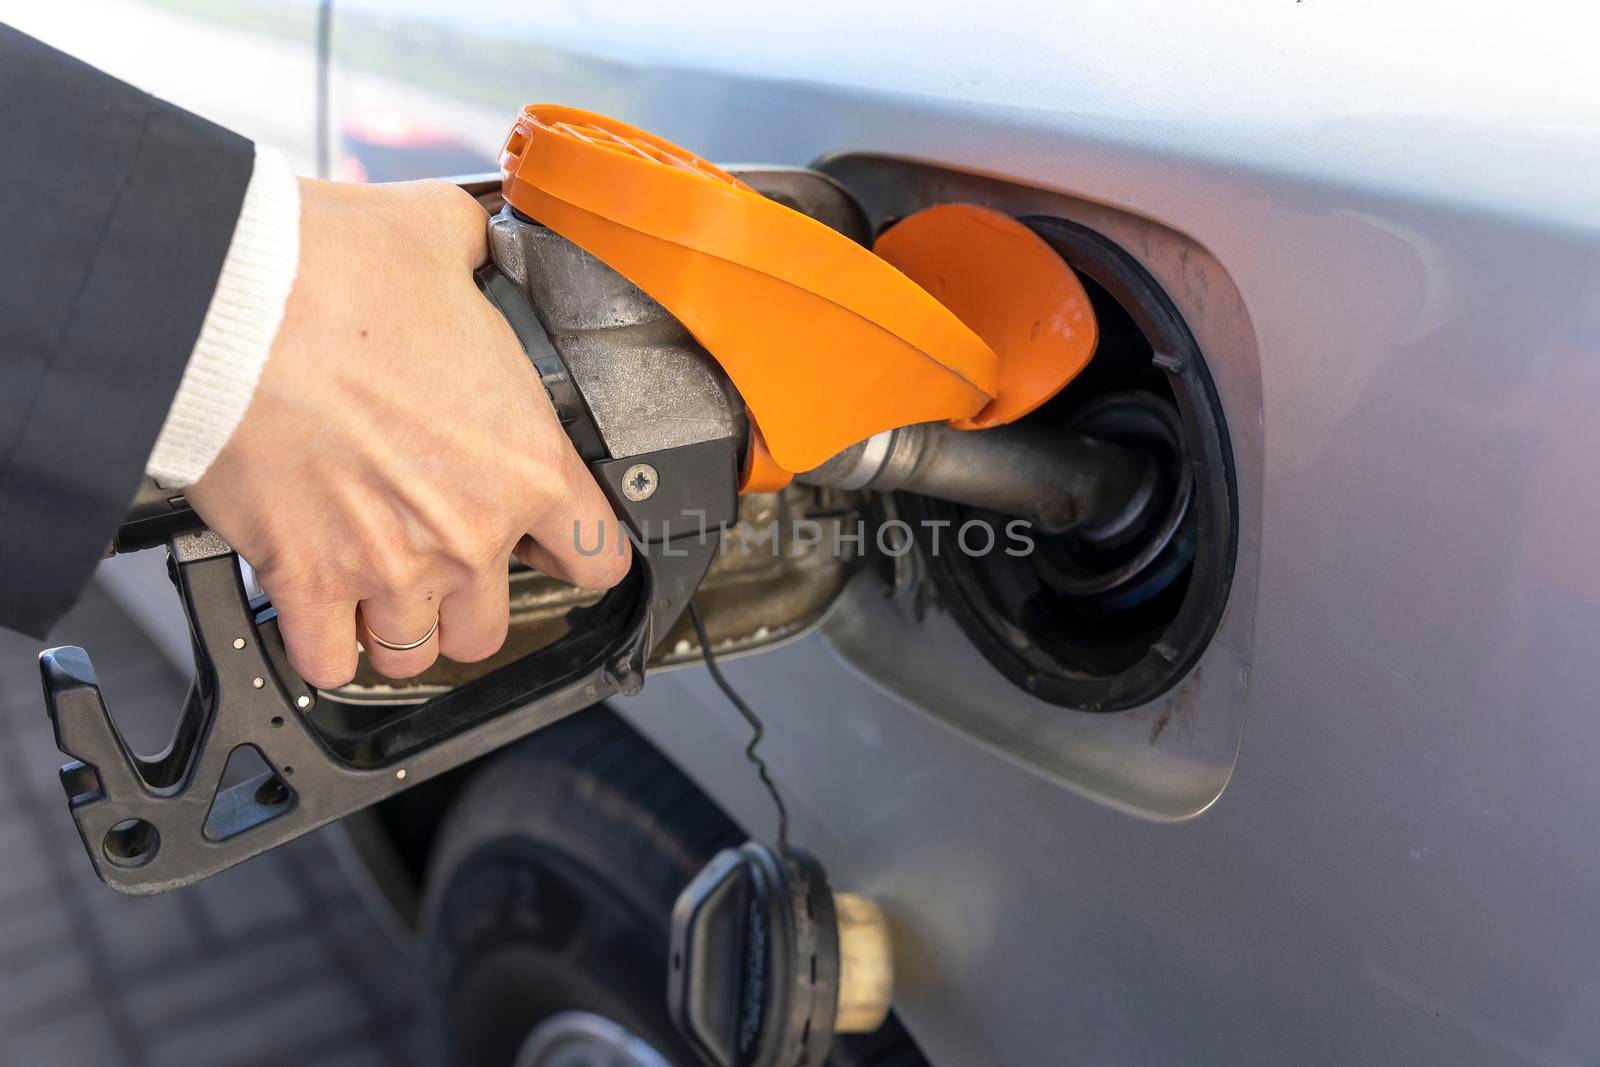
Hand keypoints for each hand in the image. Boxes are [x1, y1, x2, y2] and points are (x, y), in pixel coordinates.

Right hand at [185, 179, 629, 686]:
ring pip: (416, 652)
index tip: (556, 550)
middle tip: (444, 561)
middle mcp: (471, 530)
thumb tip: (475, 240)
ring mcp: (392, 567)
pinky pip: (327, 658)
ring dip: (401, 627)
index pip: (596, 558)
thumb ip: (479, 254)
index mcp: (527, 463)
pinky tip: (321, 611)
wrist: (231, 303)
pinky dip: (323, 644)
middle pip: (495, 624)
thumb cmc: (335, 273)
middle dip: (472, 600)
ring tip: (381, 589)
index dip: (579, 555)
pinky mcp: (308, 580)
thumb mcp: (441, 237)